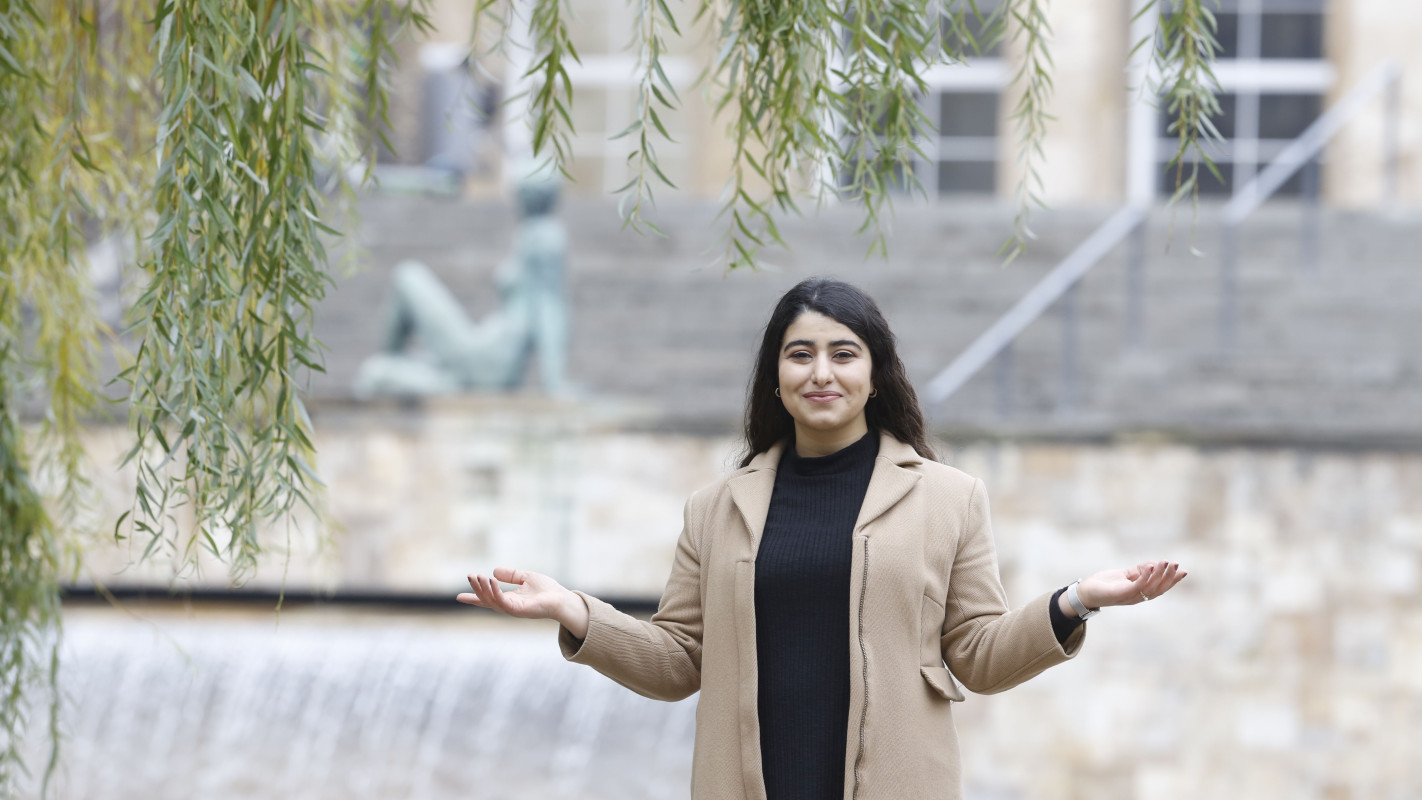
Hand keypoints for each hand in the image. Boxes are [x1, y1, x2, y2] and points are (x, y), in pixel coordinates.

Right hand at [456, 567, 589, 637]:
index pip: (488, 599)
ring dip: (483, 588)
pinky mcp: (518, 610)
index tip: (459, 596)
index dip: (474, 597)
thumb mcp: (526, 577)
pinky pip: (501, 601)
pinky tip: (491, 580)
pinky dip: (494, 591)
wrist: (561, 599)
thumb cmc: (547, 590)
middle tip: (470, 576)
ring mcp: (512, 609)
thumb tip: (494, 571)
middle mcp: (508, 606)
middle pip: (486, 600)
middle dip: (476, 589)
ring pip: (491, 600)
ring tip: (477, 576)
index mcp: (509, 599)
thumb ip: (511, 575)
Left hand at [1076, 560, 1186, 610]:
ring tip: (1166, 563)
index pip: (1160, 587)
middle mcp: (1138, 597)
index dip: (1172, 580)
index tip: (1184, 571)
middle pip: (1159, 589)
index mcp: (1140, 593)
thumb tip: (1154, 564)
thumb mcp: (1125, 575)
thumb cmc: (1105, 584)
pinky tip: (1151, 567)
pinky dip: (1145, 577)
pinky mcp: (1121, 594)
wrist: (1086, 591)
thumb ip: (1139, 570)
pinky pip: (1137, 586)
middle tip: (1176, 564)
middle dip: (1169, 577)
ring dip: (1160, 575)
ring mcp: (1130, 597)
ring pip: (1150, 587)